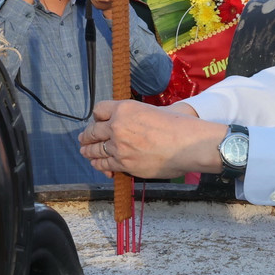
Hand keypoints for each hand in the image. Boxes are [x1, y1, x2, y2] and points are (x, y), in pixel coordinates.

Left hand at [78, 100, 219, 178]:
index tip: (97, 121)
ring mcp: (119, 146)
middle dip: (87, 136)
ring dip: (89, 151)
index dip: (97, 116)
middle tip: (84, 138)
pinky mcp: (124, 163)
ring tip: (85, 152)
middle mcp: (118, 126)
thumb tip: (142, 120)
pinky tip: (97, 164)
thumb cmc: (180, 127)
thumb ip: (142, 115)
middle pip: (93, 131)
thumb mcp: (158, 110)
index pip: (99, 110)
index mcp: (125, 108)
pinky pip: (104, 164)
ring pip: (95, 149)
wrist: (189, 145)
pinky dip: (99, 165)